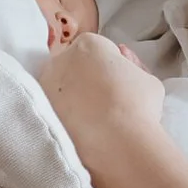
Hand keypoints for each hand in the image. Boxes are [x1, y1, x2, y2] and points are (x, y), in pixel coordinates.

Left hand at [44, 31, 166, 176]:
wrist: (118, 143)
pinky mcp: (40, 111)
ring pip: (60, 86)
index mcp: (88, 44)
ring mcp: (47, 85)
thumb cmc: (138, 106)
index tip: (118, 81)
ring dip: (72, 96)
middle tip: (104, 100)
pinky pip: (53, 108)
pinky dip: (64, 115)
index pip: (99, 48)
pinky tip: (81, 128)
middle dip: (86, 77)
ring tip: (93, 117)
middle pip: (74, 64)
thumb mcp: (147, 79)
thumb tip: (122, 56)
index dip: (111, 65)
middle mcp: (61, 59)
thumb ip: (132, 64)